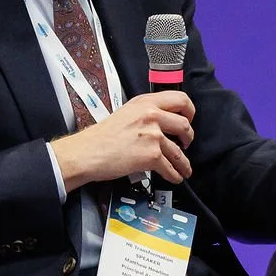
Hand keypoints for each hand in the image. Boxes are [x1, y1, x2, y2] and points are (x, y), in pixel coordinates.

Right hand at [52, 92, 194, 191]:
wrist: (86, 152)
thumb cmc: (101, 136)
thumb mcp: (126, 113)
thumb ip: (146, 113)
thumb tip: (164, 120)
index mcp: (146, 102)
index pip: (180, 99)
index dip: (190, 111)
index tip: (189, 119)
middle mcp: (152, 115)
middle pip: (185, 126)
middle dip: (189, 138)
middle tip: (186, 143)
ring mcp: (153, 135)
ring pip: (179, 151)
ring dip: (184, 163)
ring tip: (184, 168)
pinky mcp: (151, 155)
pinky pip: (170, 167)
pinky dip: (175, 175)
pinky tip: (175, 177)